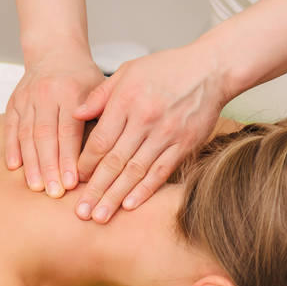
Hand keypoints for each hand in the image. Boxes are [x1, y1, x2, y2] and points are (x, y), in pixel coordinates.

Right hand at [5, 50, 104, 196]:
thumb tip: (106, 149)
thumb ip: (102, 114)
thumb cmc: (82, 76)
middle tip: (54, 193)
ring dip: (31, 164)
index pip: (68, 131)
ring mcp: (27, 98)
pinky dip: (11, 148)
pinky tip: (15, 167)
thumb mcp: (100, 87)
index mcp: (70, 91)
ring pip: (26, 135)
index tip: (72, 182)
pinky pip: (10, 128)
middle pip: (45, 137)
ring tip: (36, 187)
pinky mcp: (13, 102)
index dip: (69, 158)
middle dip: (49, 167)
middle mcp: (45, 94)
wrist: (55, 50)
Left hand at [72, 44, 227, 222]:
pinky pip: (161, 172)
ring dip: (116, 197)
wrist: (210, 69)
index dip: (85, 164)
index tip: (75, 181)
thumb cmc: (167, 68)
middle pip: (114, 161)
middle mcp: (144, 120)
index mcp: (126, 101)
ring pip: (135, 172)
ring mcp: (166, 134)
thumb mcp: (129, 70)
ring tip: (101, 217)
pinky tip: (130, 205)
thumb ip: (101, 94)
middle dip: (95, 190)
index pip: (100, 140)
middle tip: (81, 212)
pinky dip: (145, 190)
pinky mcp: (184, 144)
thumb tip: (76, 115)